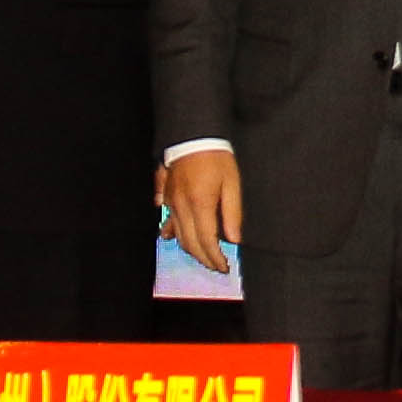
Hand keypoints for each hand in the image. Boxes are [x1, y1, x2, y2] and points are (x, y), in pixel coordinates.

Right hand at [162, 147, 241, 270]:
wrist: (193, 135)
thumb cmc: (216, 157)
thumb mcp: (232, 183)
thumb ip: (233, 213)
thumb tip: (234, 239)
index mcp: (201, 204)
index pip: (207, 241)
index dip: (216, 258)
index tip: (225, 266)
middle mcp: (183, 206)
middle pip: (190, 244)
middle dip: (204, 259)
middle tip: (216, 265)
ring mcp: (171, 202)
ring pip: (178, 236)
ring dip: (191, 250)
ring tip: (204, 256)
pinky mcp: (166, 196)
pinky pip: (168, 222)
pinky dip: (173, 235)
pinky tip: (176, 239)